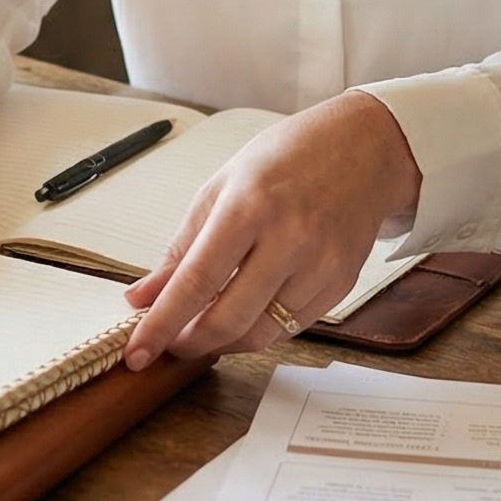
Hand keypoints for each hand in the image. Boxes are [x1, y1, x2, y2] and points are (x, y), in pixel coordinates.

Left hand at [121, 92, 419, 366]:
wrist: (362, 148)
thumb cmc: (286, 159)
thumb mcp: (221, 187)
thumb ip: (181, 248)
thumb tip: (143, 296)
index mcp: (249, 206)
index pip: (196, 281)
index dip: (162, 324)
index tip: (138, 351)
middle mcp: (289, 238)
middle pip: (229, 319)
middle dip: (189, 343)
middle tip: (168, 344)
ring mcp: (320, 265)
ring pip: (260, 333)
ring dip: (223, 342)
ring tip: (201, 330)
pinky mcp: (341, 285)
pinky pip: (291, 328)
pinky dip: (258, 331)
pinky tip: (242, 316)